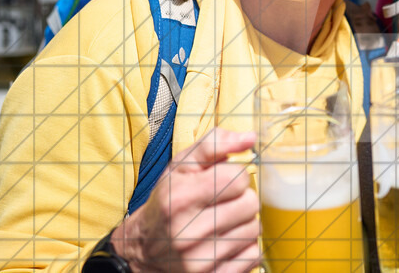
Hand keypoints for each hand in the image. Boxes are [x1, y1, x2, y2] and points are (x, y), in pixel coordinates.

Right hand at [113, 128, 260, 272]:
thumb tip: (251, 138)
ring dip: (244, 223)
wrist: (144, 246)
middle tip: (223, 202)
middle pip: (250, 205)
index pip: (238, 178)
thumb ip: (215, 143)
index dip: (234, 176)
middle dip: (241, 199)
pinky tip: (225, 242)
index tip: (221, 182)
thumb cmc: (169, 199)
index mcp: (180, 198)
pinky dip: (244, 247)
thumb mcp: (182, 165)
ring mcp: (199, 261)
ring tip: (223, 222)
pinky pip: (253, 256)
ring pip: (254, 230)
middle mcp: (187, 232)